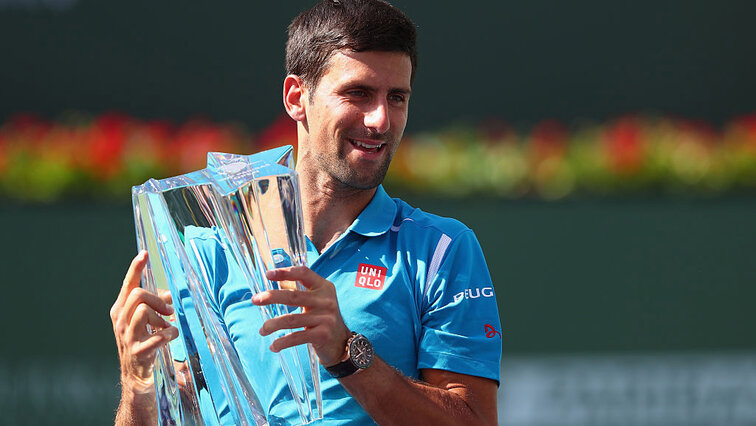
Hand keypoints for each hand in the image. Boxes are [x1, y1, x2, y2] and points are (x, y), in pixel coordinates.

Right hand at [110, 251, 178, 392]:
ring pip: (143, 311)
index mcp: (120, 310)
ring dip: (161, 317)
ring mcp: (126, 337)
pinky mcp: (138, 351)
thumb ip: (156, 304)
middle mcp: (119, 321)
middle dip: (157, 299)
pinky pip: (158, 334)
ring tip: (166, 326)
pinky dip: (169, 333)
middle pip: (138, 295)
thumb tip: (167, 294)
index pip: (128, 284)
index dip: (135, 268)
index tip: (144, 253)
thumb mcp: (147, 320)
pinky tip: (171, 336)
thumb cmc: (143, 342)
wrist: (136, 376)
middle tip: (169, 310)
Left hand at [252, 266, 350, 366]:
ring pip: (292, 319)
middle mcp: (326, 300)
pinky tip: (274, 346)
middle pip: (293, 296)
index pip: (304, 273)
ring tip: (262, 330)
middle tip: (255, 300)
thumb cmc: (323, 318)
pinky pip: (297, 337)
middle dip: (271, 297)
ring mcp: (326, 318)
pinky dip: (282, 342)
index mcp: (324, 287)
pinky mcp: (322, 335)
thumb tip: (271, 289)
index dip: (285, 273)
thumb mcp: (318, 301)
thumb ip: (301, 293)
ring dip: (273, 325)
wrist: (341, 342)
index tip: (268, 274)